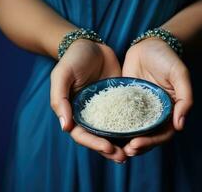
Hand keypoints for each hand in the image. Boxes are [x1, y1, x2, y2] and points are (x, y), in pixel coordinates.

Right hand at [50, 39, 126, 162]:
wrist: (91, 45)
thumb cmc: (73, 59)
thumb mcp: (62, 75)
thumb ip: (60, 100)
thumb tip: (65, 127)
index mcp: (74, 112)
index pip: (82, 134)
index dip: (93, 143)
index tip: (108, 148)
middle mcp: (90, 114)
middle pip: (98, 137)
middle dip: (109, 149)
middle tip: (123, 157)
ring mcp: (105, 109)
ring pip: (112, 131)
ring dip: (121, 143)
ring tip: (133, 151)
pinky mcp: (119, 101)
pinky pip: (125, 116)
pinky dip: (131, 127)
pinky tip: (142, 133)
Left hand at [122, 37, 192, 155]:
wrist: (150, 45)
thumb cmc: (168, 58)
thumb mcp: (180, 75)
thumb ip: (184, 98)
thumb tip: (180, 125)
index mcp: (168, 111)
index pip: (162, 134)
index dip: (150, 143)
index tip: (136, 145)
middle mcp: (153, 113)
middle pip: (146, 136)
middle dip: (136, 146)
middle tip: (123, 151)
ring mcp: (138, 108)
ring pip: (132, 130)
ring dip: (123, 140)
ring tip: (111, 146)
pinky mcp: (124, 100)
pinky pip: (119, 115)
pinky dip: (113, 125)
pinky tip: (102, 130)